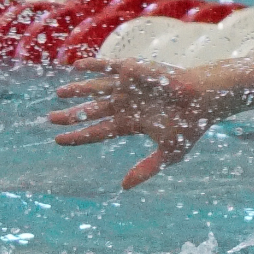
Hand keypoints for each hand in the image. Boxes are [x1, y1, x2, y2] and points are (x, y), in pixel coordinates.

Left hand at [47, 58, 225, 188]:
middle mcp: (125, 104)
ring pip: (95, 88)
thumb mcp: (169, 153)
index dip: (78, 136)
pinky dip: (91, 66)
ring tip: (59, 93)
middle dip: (71, 115)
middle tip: (50, 119)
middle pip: (92, 111)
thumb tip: (123, 188)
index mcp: (130, 123)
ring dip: (77, 90)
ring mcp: (127, 87)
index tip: (58, 140)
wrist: (203, 99)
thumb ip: (146, 169)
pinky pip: (107, 66)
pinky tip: (75, 68)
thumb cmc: (189, 126)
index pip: (98, 132)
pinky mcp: (133, 71)